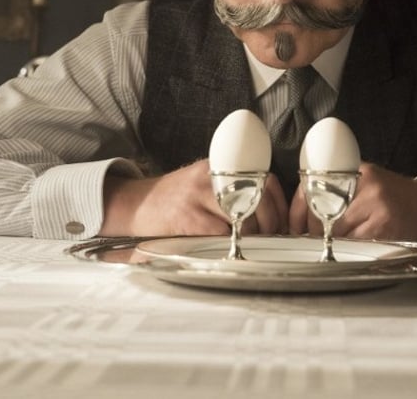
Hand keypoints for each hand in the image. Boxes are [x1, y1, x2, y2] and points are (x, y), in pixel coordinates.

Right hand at [99, 159, 288, 236]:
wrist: (136, 204)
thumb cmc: (175, 200)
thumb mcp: (206, 184)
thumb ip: (234, 191)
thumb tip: (271, 214)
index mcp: (221, 168)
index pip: (265, 181)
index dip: (279, 206)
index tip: (281, 223)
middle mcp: (212, 177)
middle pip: (258, 201)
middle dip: (268, 225)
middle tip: (266, 239)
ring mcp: (198, 196)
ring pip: (242, 218)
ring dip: (249, 238)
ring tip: (247, 246)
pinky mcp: (186, 218)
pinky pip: (219, 234)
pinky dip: (227, 245)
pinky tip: (224, 249)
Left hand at [288, 162, 416, 242]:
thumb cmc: (395, 195)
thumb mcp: (367, 179)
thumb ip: (339, 186)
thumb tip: (303, 208)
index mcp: (358, 171)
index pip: (315, 188)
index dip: (300, 210)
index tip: (296, 224)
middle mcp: (366, 185)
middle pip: (322, 213)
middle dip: (314, 230)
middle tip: (314, 237)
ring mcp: (376, 207)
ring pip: (336, 231)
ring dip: (331, 242)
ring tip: (336, 242)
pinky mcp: (383, 228)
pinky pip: (354, 244)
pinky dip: (349, 249)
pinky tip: (355, 247)